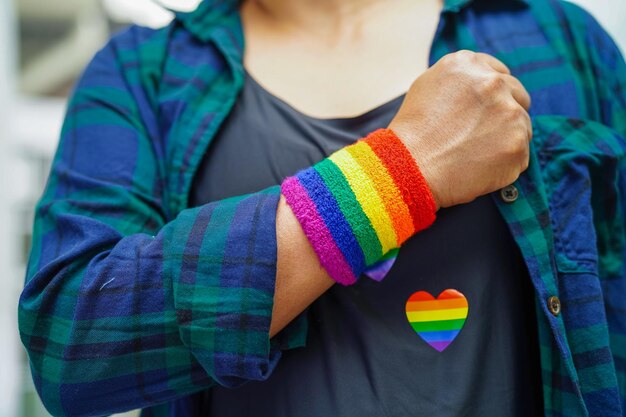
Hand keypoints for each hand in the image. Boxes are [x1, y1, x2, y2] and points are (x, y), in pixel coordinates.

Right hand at [388, 50, 531, 208]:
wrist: (409, 167)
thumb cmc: (411, 134)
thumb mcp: (426, 87)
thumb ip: (459, 80)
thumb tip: (479, 84)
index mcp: (468, 64)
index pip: (498, 73)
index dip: (492, 95)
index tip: (485, 110)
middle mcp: (492, 82)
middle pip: (518, 95)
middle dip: (505, 113)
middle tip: (484, 135)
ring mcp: (509, 112)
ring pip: (522, 125)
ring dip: (506, 139)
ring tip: (475, 155)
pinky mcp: (517, 142)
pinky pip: (520, 154)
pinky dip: (505, 164)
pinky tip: (480, 168)